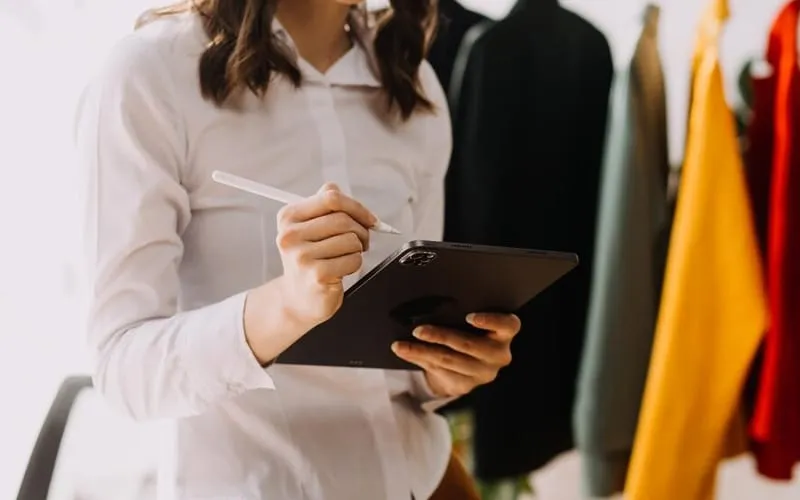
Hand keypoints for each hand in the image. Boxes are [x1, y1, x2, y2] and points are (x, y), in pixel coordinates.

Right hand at [276, 183, 376, 326]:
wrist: (297, 299)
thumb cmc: (309, 261)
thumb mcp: (309, 229)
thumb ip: (323, 207)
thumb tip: (340, 191)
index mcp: (289, 217)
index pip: (331, 197)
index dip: (357, 207)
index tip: (369, 219)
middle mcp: (290, 235)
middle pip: (343, 220)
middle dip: (361, 231)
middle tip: (361, 242)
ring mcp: (302, 256)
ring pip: (351, 240)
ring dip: (357, 250)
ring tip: (345, 257)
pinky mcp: (317, 275)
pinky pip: (353, 260)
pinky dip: (355, 264)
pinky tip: (341, 270)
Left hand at [391, 313, 520, 397]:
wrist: (467, 364)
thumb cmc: (469, 330)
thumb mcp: (472, 322)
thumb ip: (460, 313)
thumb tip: (429, 301)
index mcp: (505, 333)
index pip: (507, 325)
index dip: (491, 321)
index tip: (470, 316)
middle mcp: (499, 355)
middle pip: (468, 345)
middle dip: (441, 337)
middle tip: (418, 330)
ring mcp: (483, 373)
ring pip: (449, 360)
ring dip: (422, 351)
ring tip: (401, 345)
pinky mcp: (466, 385)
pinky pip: (439, 371)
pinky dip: (419, 359)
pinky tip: (405, 352)